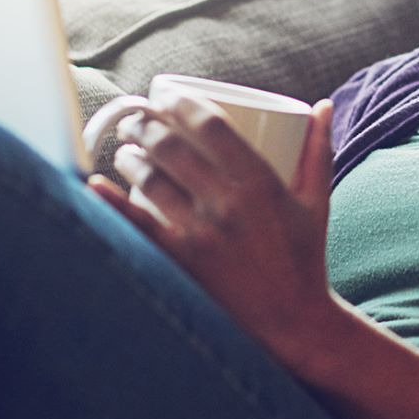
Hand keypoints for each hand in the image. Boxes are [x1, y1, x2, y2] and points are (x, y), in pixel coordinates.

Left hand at [87, 88, 336, 362]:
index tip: (168, 95)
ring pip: (151, 178)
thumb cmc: (305, 258)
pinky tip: (95, 184)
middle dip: (146, 123)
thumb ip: (319, 150)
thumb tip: (323, 104)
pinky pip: (136, 224)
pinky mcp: (182, 261)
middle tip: (135, 117)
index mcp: (261, 183)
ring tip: (123, 147)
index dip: (183, 103)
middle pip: (173, 146)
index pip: (212, 126)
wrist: (292, 323)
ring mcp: (202, 233)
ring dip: (130, 155)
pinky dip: (110, 201)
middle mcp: (228, 203)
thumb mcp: (317, 201)